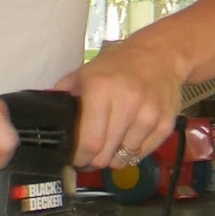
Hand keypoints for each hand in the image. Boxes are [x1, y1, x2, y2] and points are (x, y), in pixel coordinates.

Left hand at [54, 42, 183, 169]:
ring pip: (124, 158)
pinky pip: (142, 154)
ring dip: (114, 156)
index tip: (76, 158)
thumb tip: (49, 120)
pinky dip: (132, 152)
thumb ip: (64, 95)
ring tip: (112, 142)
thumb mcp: (86, 72)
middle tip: (91, 154)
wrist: (161, 55)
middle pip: (105, 156)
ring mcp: (149, 115)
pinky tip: (129, 137)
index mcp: (101, 90)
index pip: (89, 143)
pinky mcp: (165, 124)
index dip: (79, 158)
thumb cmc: (118, 65)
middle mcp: (127, 103)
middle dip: (94, 161)